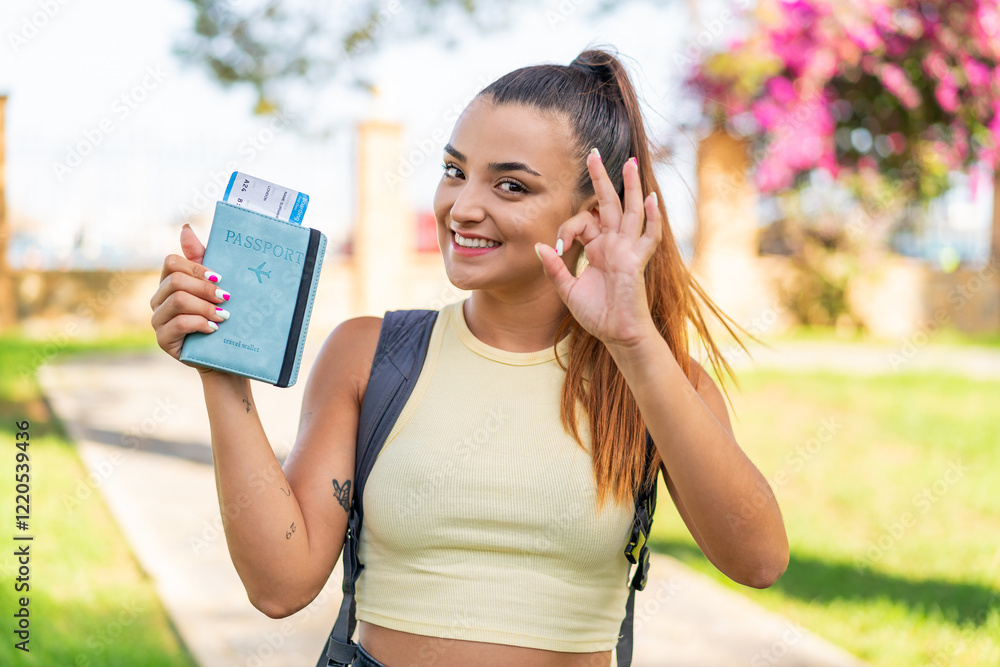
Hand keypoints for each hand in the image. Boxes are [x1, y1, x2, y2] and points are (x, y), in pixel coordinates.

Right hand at [149, 225, 230, 366]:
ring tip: (224, 316)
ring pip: (177, 301)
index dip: (197, 268)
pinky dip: (199, 323)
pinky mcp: (163, 339)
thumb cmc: (220, 316)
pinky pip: (177, 324)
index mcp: (169, 283)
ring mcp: (158, 320)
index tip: (221, 278)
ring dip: (205, 307)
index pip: (172, 263)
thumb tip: (185, 228)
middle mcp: (158, 300)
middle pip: (176, 281)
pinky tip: (214, 328)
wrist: (224, 354)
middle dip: (205, 288)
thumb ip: (200, 258)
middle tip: (226, 299)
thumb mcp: (214, 285)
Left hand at [535, 150, 661, 347]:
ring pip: (631, 211)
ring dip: (631, 187)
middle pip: (609, 203)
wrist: (616, 334)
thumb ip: (555, 268)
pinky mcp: (637, 261)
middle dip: (601, 179)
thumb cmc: (596, 313)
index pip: (583, 221)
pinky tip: (652, 198)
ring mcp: (628, 250)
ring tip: (631, 162)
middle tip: (593, 153)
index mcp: (598, 247)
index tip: (558, 245)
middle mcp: (614, 243)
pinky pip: (648, 236)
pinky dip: (652, 218)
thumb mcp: (568, 289)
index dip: (568, 227)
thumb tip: (541, 247)